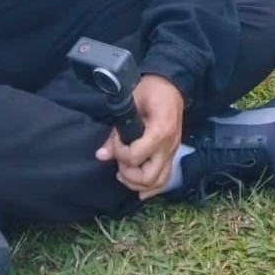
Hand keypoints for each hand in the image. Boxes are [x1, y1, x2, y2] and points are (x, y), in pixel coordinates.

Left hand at [95, 74, 184, 199]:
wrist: (172, 85)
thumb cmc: (151, 89)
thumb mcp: (130, 103)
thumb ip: (116, 132)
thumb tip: (101, 155)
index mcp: (160, 131)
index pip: (135, 157)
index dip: (120, 152)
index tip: (116, 141)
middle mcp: (169, 146)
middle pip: (148, 177)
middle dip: (128, 174)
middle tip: (119, 162)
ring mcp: (173, 151)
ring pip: (158, 182)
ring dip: (138, 183)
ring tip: (124, 174)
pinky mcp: (172, 153)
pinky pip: (165, 178)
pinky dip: (152, 188)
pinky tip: (140, 189)